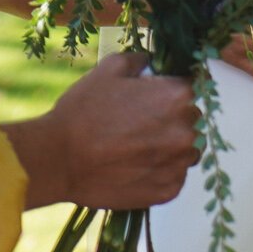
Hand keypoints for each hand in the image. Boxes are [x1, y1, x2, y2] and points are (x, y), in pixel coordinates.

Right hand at [9, 51, 200, 209]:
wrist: (59, 158)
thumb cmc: (83, 111)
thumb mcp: (109, 69)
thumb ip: (140, 60)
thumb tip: (152, 61)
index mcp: (178, 96)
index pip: (193, 87)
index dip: (174, 90)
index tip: (157, 97)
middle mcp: (187, 130)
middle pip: (193, 120)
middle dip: (173, 118)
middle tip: (142, 123)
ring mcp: (179, 163)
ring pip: (187, 150)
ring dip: (171, 146)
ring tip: (137, 147)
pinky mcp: (169, 190)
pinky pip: (175, 176)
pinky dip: (161, 171)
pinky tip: (135, 166)